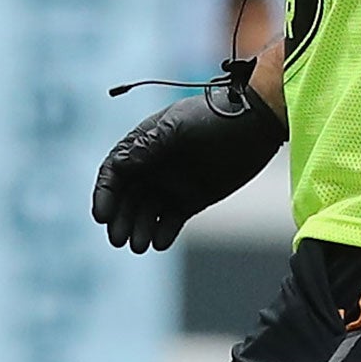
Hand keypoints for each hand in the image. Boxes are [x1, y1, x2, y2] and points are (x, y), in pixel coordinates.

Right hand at [91, 87, 283, 252]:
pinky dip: (163, 232)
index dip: (105, 194)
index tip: (103, 215)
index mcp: (145, 144)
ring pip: (146, 213)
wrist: (257, 122)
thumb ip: (146, 147)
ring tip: (139, 244)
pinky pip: (171, 220)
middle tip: (118, 239)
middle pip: (126, 198)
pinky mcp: (193, 199)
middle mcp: (154, 166)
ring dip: (139, 229)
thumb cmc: (215, 117)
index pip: (114, 172)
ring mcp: (173, 183)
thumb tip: (118, 165)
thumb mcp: (178, 126)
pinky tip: (159, 241)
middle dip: (120, 218)